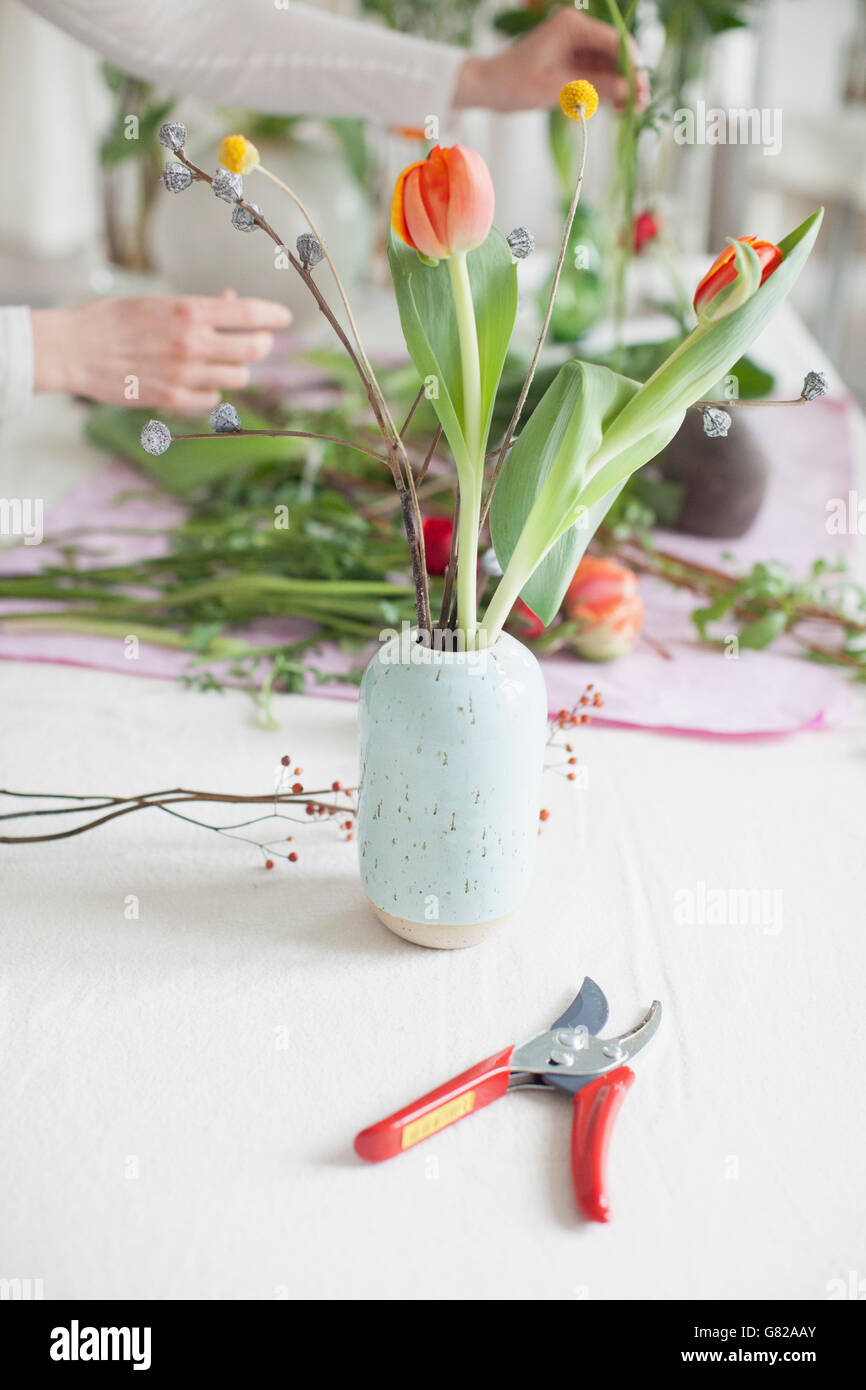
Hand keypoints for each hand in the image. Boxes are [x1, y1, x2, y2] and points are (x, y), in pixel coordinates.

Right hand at [31, 290, 290, 413]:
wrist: (73, 350)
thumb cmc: (113, 320)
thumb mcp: (155, 302)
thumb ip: (197, 306)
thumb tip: (232, 301)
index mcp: (188, 311)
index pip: (249, 313)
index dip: (274, 315)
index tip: (284, 317)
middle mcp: (192, 342)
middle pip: (254, 349)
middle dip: (261, 344)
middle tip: (258, 342)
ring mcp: (184, 374)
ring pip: (237, 377)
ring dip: (235, 370)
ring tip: (221, 362)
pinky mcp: (172, 399)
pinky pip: (212, 400)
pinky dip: (211, 392)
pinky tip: (198, 382)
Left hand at [454, 9, 648, 114]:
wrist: (492, 87)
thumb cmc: (516, 84)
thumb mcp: (557, 89)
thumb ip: (594, 87)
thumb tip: (627, 90)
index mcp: (572, 26)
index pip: (614, 41)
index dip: (632, 65)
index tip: (641, 88)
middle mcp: (578, 30)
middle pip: (615, 52)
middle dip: (630, 77)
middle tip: (641, 102)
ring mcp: (576, 45)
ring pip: (609, 64)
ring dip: (620, 86)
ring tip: (631, 110)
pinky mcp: (573, 61)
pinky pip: (598, 74)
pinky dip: (607, 90)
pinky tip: (617, 107)